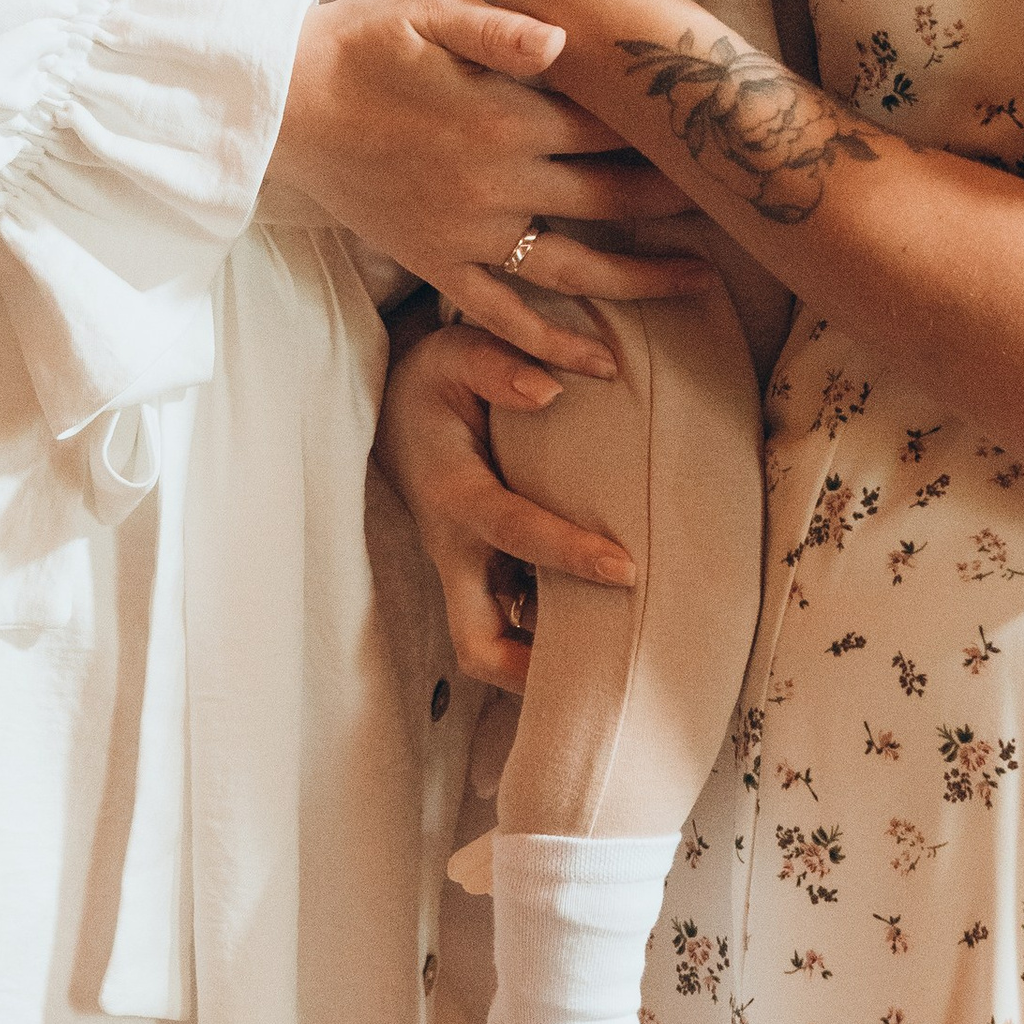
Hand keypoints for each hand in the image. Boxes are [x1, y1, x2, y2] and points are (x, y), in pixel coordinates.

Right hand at [269, 0, 712, 364]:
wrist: (279, 105)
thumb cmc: (357, 42)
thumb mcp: (426, 8)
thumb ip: (500, 27)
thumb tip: (564, 38)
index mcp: (504, 112)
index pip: (608, 125)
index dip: (665, 130)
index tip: (716, 136)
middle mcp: (497, 180)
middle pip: (610, 197)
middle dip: (678, 202)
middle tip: (739, 205)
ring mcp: (469, 231)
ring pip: (575, 268)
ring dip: (644, 278)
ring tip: (704, 284)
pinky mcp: (437, 264)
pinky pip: (505, 317)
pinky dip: (555, 345)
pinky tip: (603, 365)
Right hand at [377, 318, 633, 692]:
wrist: (397, 408)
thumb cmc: (436, 382)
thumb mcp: (457, 353)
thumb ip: (499, 366)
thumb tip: (551, 390)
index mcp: (453, 493)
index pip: (512, 532)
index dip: (567, 555)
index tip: (626, 570)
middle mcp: (455, 548)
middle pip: (478, 643)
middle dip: (533, 670)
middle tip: (607, 664)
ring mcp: (466, 571)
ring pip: (494, 647)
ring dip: (545, 663)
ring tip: (620, 663)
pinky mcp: (481, 576)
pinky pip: (512, 625)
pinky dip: (551, 636)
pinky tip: (607, 630)